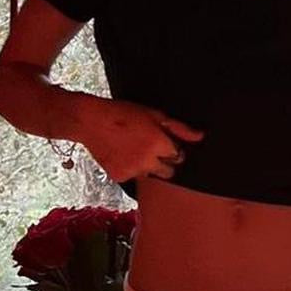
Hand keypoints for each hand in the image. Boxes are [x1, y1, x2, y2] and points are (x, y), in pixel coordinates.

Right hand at [84, 101, 203, 182]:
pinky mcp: (120, 177)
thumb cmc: (122, 113)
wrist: (90, 121)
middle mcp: (148, 161)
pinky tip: (120, 154)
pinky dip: (129, 169)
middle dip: (164, 163)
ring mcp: (133, 171)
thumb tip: (200, 137)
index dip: (172, 148)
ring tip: (131, 148)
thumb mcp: (153, 114)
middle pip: (168, 173)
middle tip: (150, 148)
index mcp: (159, 144)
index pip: (179, 156)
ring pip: (149, 175)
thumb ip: (178, 128)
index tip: (163, 142)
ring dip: (146, 165)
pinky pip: (132, 177)